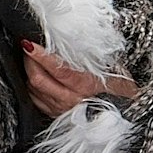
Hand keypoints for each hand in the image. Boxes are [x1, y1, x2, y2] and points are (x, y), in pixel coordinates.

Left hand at [21, 41, 137, 119]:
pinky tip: (36, 76)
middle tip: (27, 45)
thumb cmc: (120, 88)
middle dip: (29, 60)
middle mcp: (71, 100)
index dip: (41, 56)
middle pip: (38, 79)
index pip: (57, 69)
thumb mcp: (112, 67)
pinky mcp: (55, 115)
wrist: (125, 114)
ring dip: (29, 72)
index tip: (29, 43)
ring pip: (34, 89)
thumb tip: (72, 37)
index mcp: (86, 86)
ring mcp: (61, 109)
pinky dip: (32, 86)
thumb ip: (92, 55)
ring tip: (31, 58)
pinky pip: (35, 99)